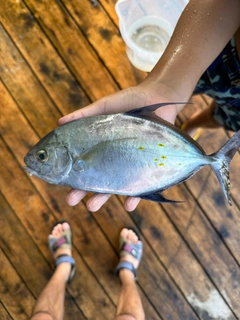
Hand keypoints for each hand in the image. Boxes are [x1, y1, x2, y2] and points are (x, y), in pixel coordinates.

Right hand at [59, 83, 185, 211]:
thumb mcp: (104, 107)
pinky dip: (135, 197)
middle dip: (82, 191)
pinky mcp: (147, 166)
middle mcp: (113, 158)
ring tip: (91, 207)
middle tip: (71, 200)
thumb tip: (59, 122)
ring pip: (115, 186)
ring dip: (103, 198)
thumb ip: (84, 115)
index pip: (83, 164)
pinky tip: (128, 205)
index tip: (59, 182)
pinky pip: (142, 186)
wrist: (158, 98)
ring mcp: (130, 164)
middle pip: (95, 178)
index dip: (72, 173)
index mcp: (100, 146)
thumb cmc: (129, 102)